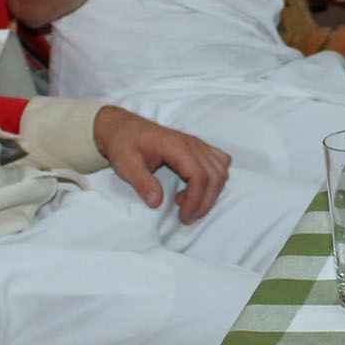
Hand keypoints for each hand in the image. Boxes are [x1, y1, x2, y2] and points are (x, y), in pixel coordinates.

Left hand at [91, 105, 229, 222]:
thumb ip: (141, 182)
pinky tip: (196, 188)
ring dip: (211, 193)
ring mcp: (197, 144)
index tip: (183, 217)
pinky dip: (215, 180)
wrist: (124, 127)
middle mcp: (192, 143)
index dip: (195, 200)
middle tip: (187, 217)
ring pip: (221, 171)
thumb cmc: (124, 144)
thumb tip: (156, 202)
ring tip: (186, 203)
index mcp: (175, 146)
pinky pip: (220, 163)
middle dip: (205, 202)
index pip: (199, 175)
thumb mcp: (126, 164)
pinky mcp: (199, 147)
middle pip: (214, 176)